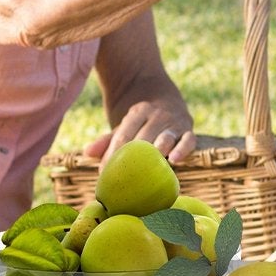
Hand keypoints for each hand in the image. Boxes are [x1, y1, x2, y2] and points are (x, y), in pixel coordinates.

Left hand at [83, 97, 197, 163]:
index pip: (123, 135)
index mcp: (137, 112)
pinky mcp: (188, 129)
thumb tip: (87, 153)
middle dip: (133, 158)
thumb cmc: (142, 121)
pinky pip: (188, 140)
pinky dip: (183, 149)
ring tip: (152, 163)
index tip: (104, 173)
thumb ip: (108, 140)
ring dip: (158, 150)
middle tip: (125, 179)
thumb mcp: (125, 125)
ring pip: (165, 137)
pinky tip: (175, 160)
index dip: (113, 154)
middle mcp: (156, 115)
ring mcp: (173, 122)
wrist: (165, 95)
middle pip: (143, 138)